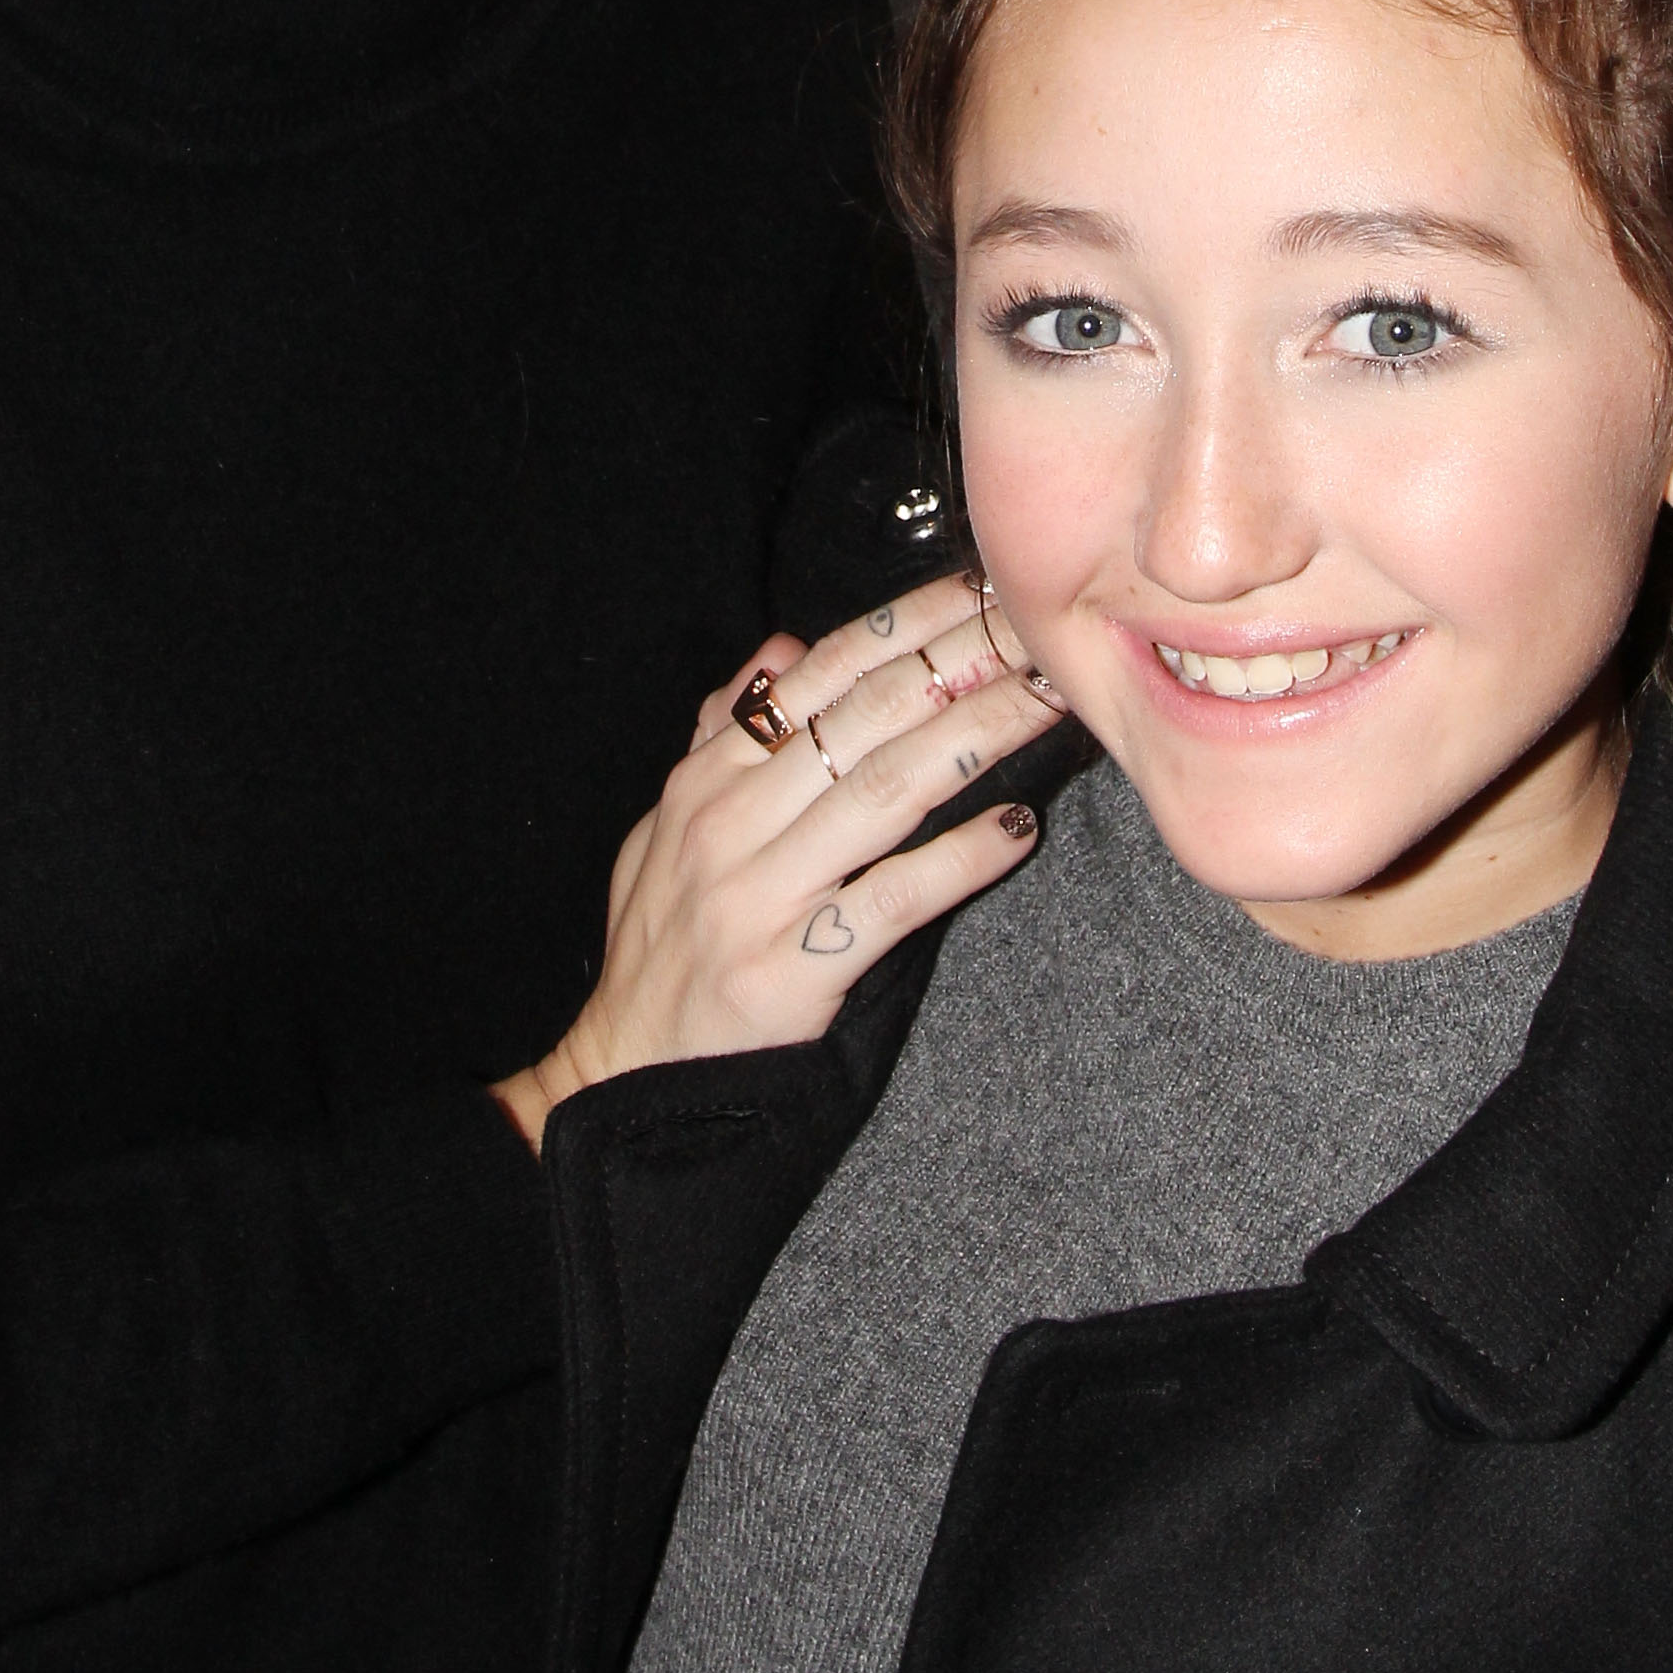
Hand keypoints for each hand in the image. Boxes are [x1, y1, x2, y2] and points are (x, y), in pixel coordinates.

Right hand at [495, 575, 1056, 1148]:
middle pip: (868, 719)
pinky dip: (958, 860)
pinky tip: (1014, 829)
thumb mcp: (667, 829)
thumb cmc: (660, 953)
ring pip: (888, 791)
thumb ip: (723, 735)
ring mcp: (756, 895)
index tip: (983, 592)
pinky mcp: (788, 970)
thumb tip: (785, 647)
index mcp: (707, 780)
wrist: (625, 1080)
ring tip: (1047, 705)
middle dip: (964, 664)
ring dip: (979, 738)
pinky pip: (891, 899)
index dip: (910, 626)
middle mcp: (728, 822)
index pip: (822, 675)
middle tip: (1040, 631)